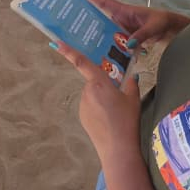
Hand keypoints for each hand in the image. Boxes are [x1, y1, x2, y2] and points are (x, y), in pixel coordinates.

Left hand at [52, 41, 141, 163]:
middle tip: (118, 97)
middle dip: (104, 86)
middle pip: (93, 81)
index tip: (56, 42)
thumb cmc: (126, 120)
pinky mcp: (82, 117)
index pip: (82, 62)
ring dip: (101, 98)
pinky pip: (90, 106)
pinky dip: (98, 109)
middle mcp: (87, 92)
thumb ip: (131, 84)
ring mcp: (83, 105)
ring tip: (116, 112)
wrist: (117, 147)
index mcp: (99, 83)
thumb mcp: (133, 99)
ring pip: (92, 95)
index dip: (68, 51)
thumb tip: (131, 77)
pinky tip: (109, 120)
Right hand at [82, 0, 184, 50]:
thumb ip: (141, 35)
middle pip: (102, 19)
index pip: (107, 3)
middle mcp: (122, 19)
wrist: (172, 29)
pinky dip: (111, 47)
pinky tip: (105, 56)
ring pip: (108, 32)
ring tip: (85, 44)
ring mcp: (124, 29)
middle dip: (90, 20)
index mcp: (126, 11)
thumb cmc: (163, 22)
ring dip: (99, 37)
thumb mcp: (153, 27)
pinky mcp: (128, 38)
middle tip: (74, 25)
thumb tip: (128, 45)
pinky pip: (116, 42)